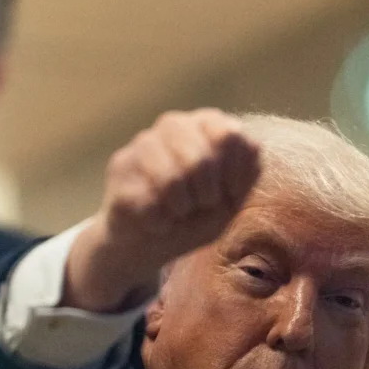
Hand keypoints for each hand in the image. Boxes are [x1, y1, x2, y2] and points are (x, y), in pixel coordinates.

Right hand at [63, 109, 259, 311]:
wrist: (148, 244)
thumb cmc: (195, 217)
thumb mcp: (232, 201)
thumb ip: (247, 173)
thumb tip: (249, 147)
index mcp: (207, 126)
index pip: (229, 135)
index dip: (235, 173)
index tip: (231, 195)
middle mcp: (175, 125)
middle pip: (201, 159)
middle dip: (207, 195)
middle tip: (200, 205)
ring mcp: (144, 142)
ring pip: (172, 179)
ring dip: (181, 208)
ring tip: (177, 212)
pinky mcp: (119, 166)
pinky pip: (148, 202)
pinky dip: (159, 222)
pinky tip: (155, 220)